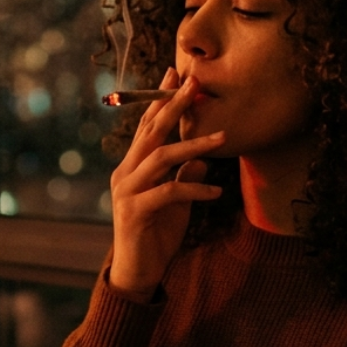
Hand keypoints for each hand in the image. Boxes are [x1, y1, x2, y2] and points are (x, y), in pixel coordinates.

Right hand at [107, 68, 225, 300]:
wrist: (138, 273)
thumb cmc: (156, 236)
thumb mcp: (177, 203)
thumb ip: (185, 177)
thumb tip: (204, 157)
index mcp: (131, 167)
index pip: (146, 127)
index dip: (160, 99)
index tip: (176, 74)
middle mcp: (124, 174)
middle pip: (150, 133)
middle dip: (173, 106)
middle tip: (195, 85)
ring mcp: (126, 192)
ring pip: (161, 157)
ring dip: (193, 145)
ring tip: (222, 138)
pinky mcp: (136, 212)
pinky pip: (169, 192)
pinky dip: (195, 188)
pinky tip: (217, 190)